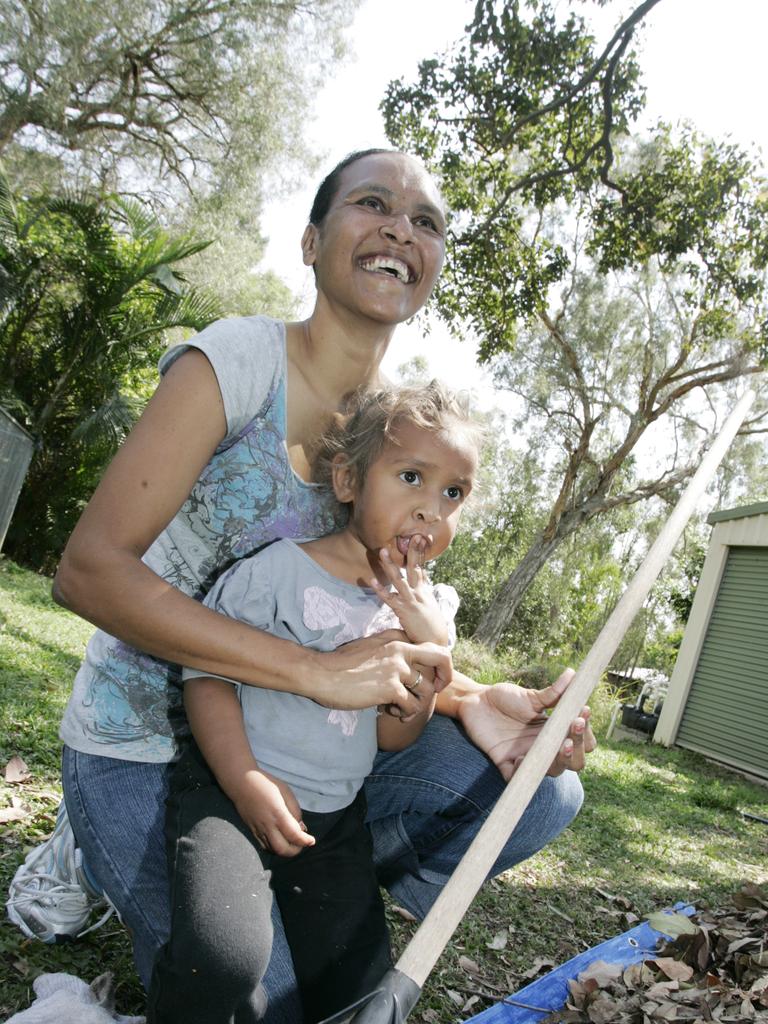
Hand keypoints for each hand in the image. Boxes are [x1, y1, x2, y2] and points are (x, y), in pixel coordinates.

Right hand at [231, 768, 315, 857]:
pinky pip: (264, 846)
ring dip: (285, 850)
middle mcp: (267, 825)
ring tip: (292, 842)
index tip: (312, 840)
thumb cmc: (267, 784)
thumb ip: (295, 811)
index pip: (294, 835)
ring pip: (273, 850)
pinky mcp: (252, 831)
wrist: (242, 783)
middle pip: (282, 849)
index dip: (305, 841)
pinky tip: (280, 840)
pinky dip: (274, 848)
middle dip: (295, 850)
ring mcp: (258, 830)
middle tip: (302, 843)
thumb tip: (301, 828)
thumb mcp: (286, 792)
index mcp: (278, 814)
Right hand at [312, 629, 451, 715]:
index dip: (433, 666)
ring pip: (426, 690)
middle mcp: (400, 649)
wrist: (320, 673)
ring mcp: (397, 668)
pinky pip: (411, 706)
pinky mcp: (391, 688)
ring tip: (399, 708)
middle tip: (433, 693)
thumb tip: (404, 666)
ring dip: (416, 704)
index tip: (425, 680)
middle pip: (442, 658)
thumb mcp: (369, 647)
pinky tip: (388, 711)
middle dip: (443, 678)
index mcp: (396, 638)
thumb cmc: (340, 664)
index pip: (430, 647)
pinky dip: (403, 713)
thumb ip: (389, 650)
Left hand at [369, 540, 449, 645]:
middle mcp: (419, 593)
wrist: (436, 642)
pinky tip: (372, 580)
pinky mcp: (403, 611)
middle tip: (408, 537)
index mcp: (425, 591)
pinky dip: (380, 589)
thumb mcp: (430, 607)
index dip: (420, 552)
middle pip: (413, 568)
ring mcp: (411, 600)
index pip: (422, 567)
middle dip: (410, 552)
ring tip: (382, 552)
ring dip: (390, 565)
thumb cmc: (432, 628)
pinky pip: (389, 598)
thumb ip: (424, 593)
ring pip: (399, 579)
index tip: (421, 537)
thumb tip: (420, 582)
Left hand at [457, 669, 595, 780]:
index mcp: (556, 732)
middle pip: (574, 762)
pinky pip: (517, 778)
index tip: (582, 714)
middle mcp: (545, 748)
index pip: (583, 742)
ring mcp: (528, 758)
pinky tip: (519, 758)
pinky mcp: (506, 764)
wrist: (476, 702)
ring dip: (558, 761)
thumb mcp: (530, 696)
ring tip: (560, 744)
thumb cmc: (507, 698)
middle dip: (578, 749)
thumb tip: (573, 675)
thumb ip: (553, 693)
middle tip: (574, 728)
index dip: (587, 734)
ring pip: (552, 772)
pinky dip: (522, 772)